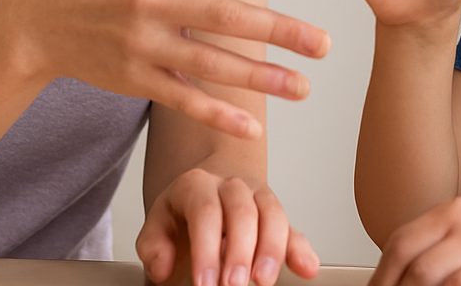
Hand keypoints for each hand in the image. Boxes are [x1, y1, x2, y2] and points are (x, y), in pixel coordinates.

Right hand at [13, 0, 333, 137]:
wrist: (30, 21)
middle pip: (225, 16)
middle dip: (279, 31)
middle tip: (328, 42)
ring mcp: (141, 42)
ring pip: (210, 63)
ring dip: (260, 78)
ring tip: (306, 86)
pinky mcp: (132, 78)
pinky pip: (181, 99)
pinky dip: (215, 114)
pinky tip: (253, 127)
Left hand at [137, 168, 318, 285]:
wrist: (203, 199)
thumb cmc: (181, 218)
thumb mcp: (156, 227)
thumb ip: (153, 245)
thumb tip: (162, 265)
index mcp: (197, 185)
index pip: (205, 213)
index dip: (206, 250)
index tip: (205, 283)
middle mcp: (231, 185)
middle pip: (242, 211)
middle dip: (240, 252)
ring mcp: (257, 197)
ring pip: (272, 214)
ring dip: (271, 250)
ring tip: (263, 280)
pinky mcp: (275, 216)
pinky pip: (292, 228)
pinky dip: (301, 249)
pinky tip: (306, 268)